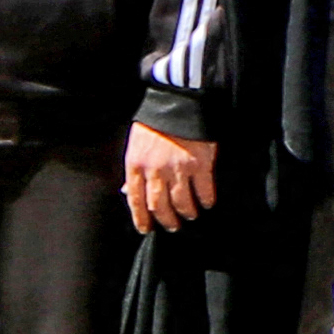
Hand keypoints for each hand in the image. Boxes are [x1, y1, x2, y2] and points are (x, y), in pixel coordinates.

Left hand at [124, 121, 219, 237]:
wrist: (177, 103)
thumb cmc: (154, 125)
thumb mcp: (135, 146)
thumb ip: (133, 171)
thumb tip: (127, 192)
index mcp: (135, 165)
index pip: (135, 200)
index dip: (141, 218)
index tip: (146, 229)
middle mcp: (155, 170)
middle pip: (159, 206)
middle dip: (166, 220)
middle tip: (172, 226)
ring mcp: (178, 168)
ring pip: (181, 202)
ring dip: (186, 212)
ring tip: (190, 215)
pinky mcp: (200, 164)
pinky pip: (204, 190)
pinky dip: (206, 200)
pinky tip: (207, 203)